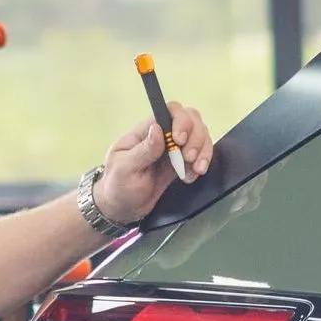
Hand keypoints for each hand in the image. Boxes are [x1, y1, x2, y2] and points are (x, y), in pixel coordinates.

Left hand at [94, 102, 213, 226]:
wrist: (123, 209)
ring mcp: (173, 148)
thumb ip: (143, 150)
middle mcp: (162, 135)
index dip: (181, 120)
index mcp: (145, 131)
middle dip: (196, 137)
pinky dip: (202, 162)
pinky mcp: (181, 162)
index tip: (179, 141)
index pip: (169, 111)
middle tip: (188, 158)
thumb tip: (157, 129)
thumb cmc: (117, 186)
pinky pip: (200, 154)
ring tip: (195, 169)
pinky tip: (191, 176)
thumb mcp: (125, 169)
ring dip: (203, 150)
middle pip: (191, 119)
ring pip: (199, 135)